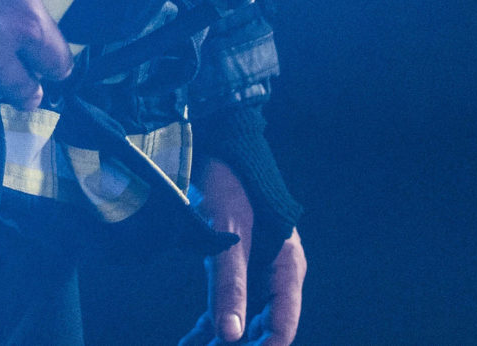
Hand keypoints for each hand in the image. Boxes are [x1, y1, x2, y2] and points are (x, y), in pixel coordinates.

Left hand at [182, 156, 302, 345]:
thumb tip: (229, 334)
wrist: (216, 150)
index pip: (284, 324)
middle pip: (262, 328)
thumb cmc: (231, 186)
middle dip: (239, 345)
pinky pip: (223, 306)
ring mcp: (252, 274)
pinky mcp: (231, 271)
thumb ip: (230, 285)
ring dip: (219, 340)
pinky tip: (190, 341)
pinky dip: (208, 325)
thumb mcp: (231, 237)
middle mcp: (273, 276)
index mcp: (286, 268)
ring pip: (239, 320)